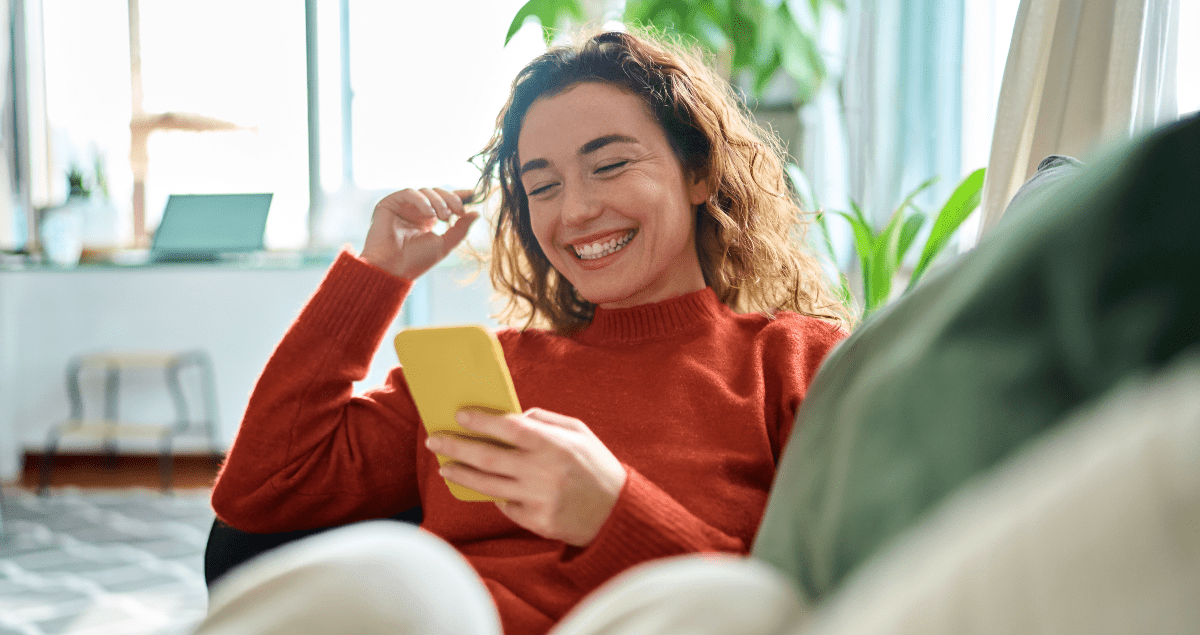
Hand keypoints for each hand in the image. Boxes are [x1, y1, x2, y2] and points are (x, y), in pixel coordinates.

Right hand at [360, 187, 478, 279]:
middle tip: (458, 212)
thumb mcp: (445, 244)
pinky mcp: (390, 203)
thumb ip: (460, 229)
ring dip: (438, 202)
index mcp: (428, 219)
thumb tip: (477, 213)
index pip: (445, 201)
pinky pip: (409, 193)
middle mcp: (415, 210)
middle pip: (437, 193)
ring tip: (443, 217)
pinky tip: (430, 213)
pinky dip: (422, 200)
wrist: (393, 269)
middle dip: (451, 199)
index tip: (474, 193)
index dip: (459, 195)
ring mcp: (403, 206)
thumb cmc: (416, 261)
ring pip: (425, 191)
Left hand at [425, 408, 627, 546]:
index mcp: (553, 444)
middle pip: (487, 457)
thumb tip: (514, 415)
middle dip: (456, 446)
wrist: (617, 513)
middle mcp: (542, 472)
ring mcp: (537, 499)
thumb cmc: (597, 466)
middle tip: (435, 440)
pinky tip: (486, 488)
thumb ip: (546, 420)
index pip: (508, 427)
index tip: (459, 414)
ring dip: (461, 474)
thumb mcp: (580, 433)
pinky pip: (505, 506)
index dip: (480, 420)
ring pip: (487, 485)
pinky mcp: (535, 521)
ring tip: (444, 467)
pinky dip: (494, 495)